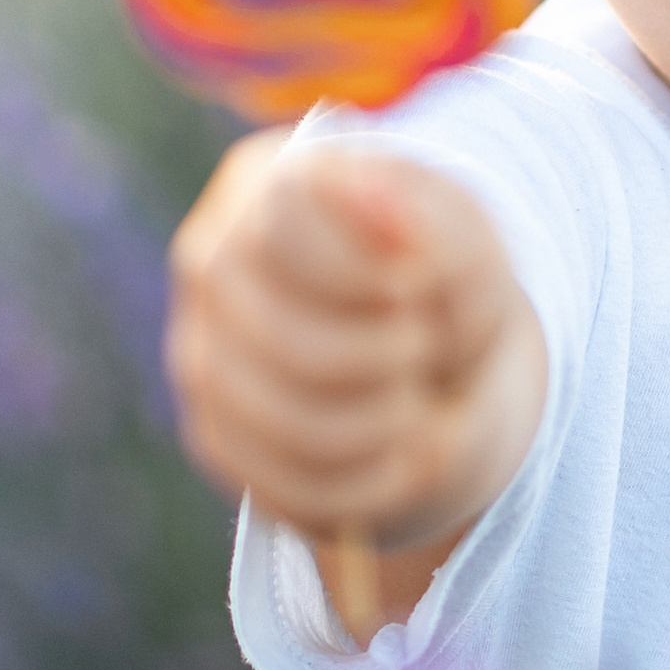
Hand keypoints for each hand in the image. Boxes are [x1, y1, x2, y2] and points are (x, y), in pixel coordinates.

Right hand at [166, 134, 545, 630]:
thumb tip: (384, 203)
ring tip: (433, 410)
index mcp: (264, 182)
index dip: (368, 272)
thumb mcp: (467, 237)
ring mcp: (202, 355)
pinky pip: (287, 487)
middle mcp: (211, 265)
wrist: (431, 351)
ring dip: (384, 427)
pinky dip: (373, 482)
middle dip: (385, 358)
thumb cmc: (441, 272)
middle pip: (283, 338)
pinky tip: (417, 457)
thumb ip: (438, 224)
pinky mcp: (218, 438)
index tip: (424, 291)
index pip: (283, 225)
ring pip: (286, 423)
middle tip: (433, 352)